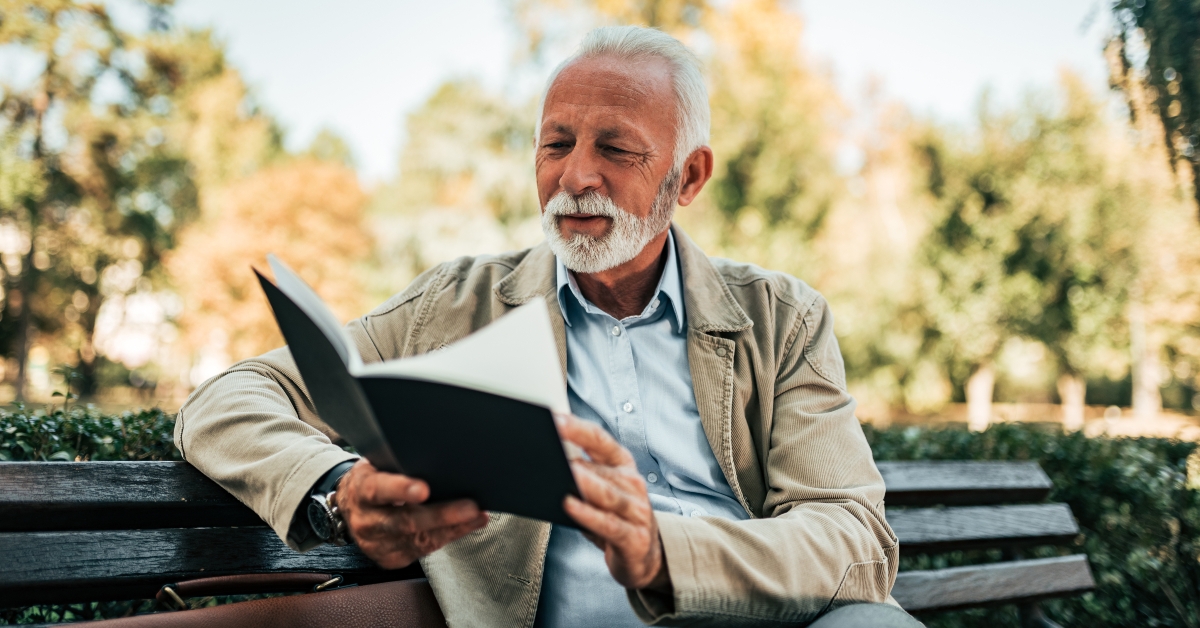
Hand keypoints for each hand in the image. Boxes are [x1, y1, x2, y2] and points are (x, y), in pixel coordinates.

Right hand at [337, 459, 488, 568]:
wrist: (351, 507)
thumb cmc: (374, 479)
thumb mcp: (378, 464)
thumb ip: (400, 464)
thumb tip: (438, 456)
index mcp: (361, 490)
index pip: (378, 489)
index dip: (401, 489)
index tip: (424, 489)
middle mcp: (366, 521)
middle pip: (405, 522)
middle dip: (441, 515)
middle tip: (469, 507)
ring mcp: (377, 544)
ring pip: (418, 540)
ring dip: (453, 528)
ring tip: (477, 516)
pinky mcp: (390, 558)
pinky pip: (422, 551)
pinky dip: (448, 537)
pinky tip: (467, 527)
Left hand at [555, 413, 670, 592]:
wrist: (645, 556)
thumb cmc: (615, 518)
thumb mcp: (600, 491)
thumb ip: (581, 473)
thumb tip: (548, 459)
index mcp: (623, 465)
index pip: (600, 441)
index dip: (578, 429)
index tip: (555, 420)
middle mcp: (633, 484)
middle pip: (601, 468)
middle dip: (575, 459)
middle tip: (549, 448)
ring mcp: (636, 512)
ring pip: (607, 494)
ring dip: (584, 483)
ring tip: (563, 472)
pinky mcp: (634, 538)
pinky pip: (608, 524)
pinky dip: (588, 514)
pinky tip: (569, 505)